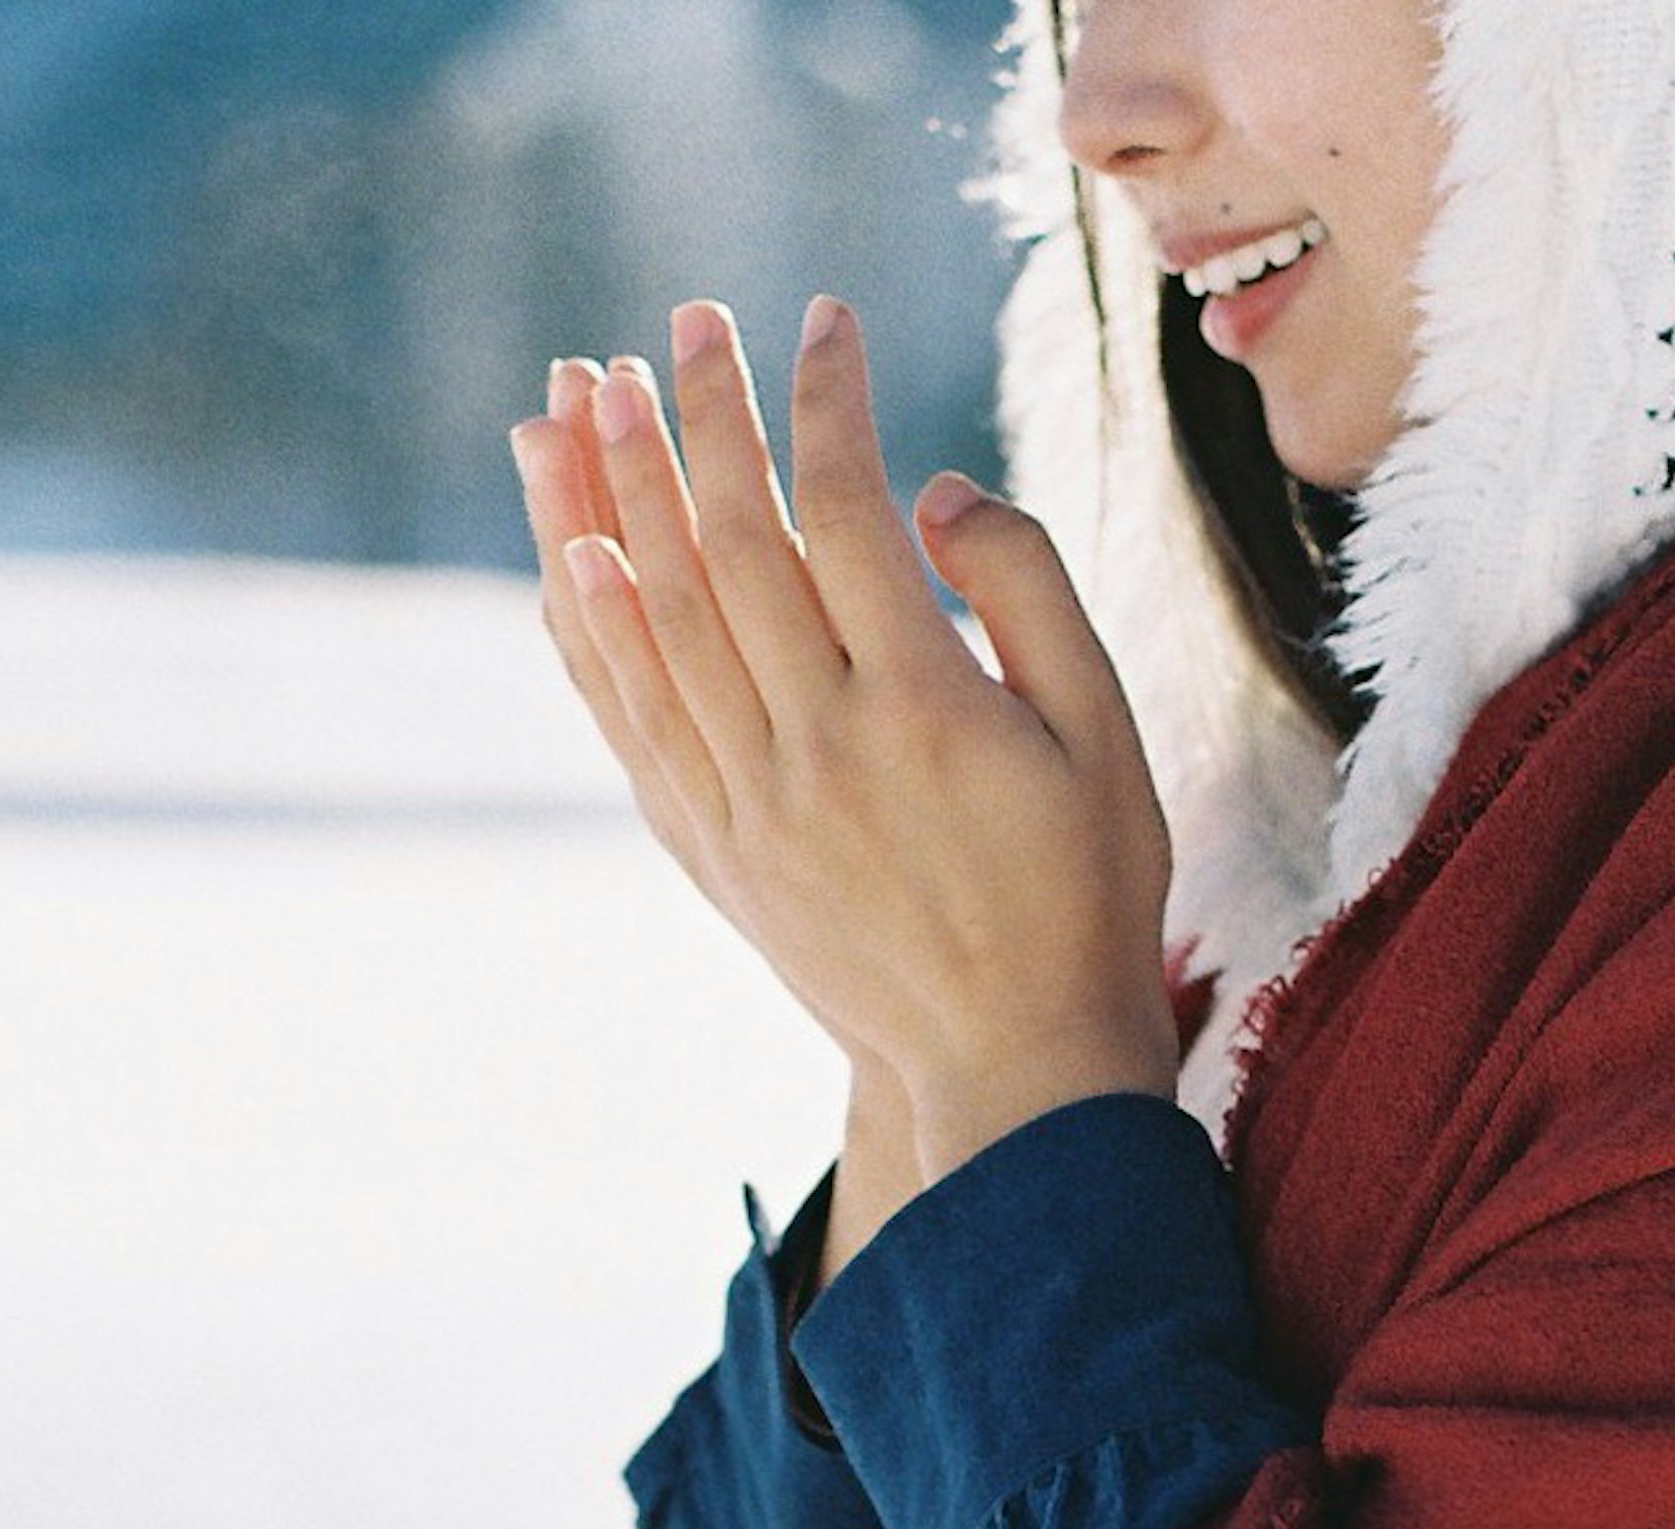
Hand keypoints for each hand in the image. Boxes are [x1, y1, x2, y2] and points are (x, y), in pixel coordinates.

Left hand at [508, 297, 1177, 1180]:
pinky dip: (591, 629)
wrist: (1012, 1066)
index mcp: (924, 704)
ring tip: (577, 394)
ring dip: (607, 494)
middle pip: (729, 543)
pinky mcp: (713, 850)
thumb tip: (930, 490)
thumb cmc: (1086, 890)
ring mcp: (750, 801)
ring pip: (653, 619)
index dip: (826, 398)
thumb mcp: (1107, 734)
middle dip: (698, 415)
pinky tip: (568, 551)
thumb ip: (1029, 592)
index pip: (846, 508)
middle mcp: (818, 745)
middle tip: (679, 318)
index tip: (820, 315)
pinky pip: (630, 717)